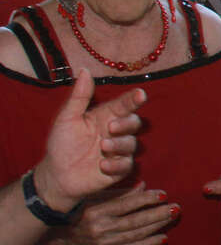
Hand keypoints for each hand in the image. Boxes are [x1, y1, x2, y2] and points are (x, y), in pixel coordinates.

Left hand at [33, 70, 145, 210]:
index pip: (124, 105)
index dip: (133, 99)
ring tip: (102, 147)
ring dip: (119, 145)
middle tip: (111, 127)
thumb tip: (85, 70)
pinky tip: (102, 166)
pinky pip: (127, 165)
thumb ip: (79, 96)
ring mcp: (118, 151)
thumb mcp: (66, 118)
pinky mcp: (119, 169)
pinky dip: (116, 165)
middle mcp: (115, 132)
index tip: (140, 94)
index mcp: (105, 116)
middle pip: (134, 123)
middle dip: (127, 124)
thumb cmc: (62, 143)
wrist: (57, 174)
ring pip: (132, 144)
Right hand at [52, 182, 175, 244]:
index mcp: (96, 211)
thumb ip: (118, 193)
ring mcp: (103, 242)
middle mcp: (99, 228)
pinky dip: (148, 244)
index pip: (126, 204)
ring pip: (136, 234)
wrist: (59, 236)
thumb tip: (144, 186)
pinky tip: (163, 238)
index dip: (146, 199)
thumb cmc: (79, 210)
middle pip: (134, 221)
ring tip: (172, 217)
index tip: (164, 194)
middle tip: (176, 207)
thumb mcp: (93, 196)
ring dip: (157, 226)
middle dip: (157, 214)